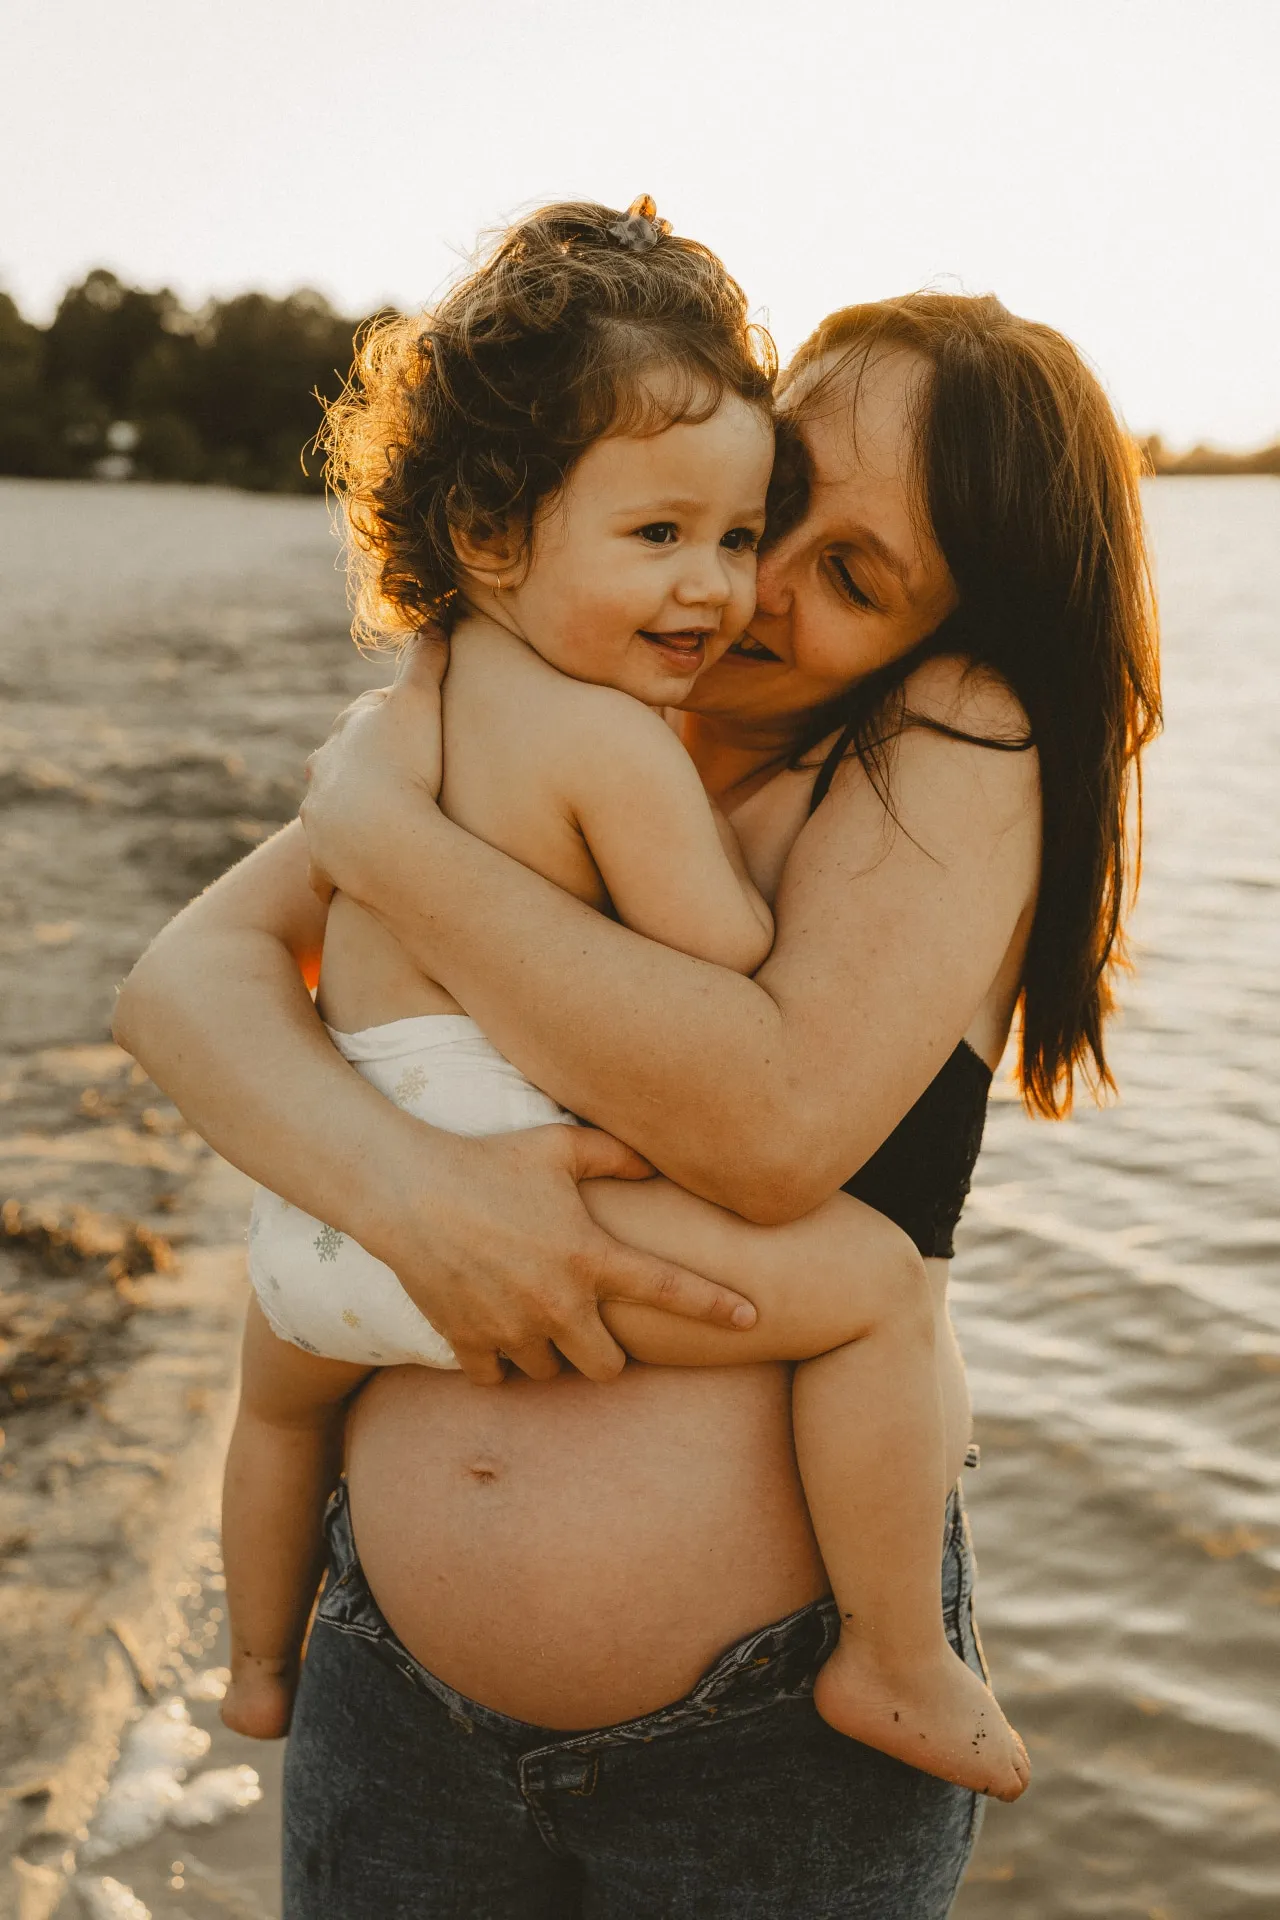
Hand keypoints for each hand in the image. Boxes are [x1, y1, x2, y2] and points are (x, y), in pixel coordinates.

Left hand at [301, 628, 448, 903]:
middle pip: (340, 767)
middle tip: (391, 783)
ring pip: (329, 816)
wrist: (377, 833)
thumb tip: (435, 618)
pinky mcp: (323, 864)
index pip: (363, 721)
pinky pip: (328, 870)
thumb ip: (425, 660)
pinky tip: (354, 883)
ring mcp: (319, 820)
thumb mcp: (419, 701)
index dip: (388, 725)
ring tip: (374, 834)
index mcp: (345, 733)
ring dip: (347, 821)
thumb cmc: (404, 763)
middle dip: (360, 772)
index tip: (409, 733)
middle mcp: (322, 774)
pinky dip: (338, 873)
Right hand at [365, 1118, 756, 1385]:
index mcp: (590, 1256)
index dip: (715, 1306)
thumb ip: (615, 1155)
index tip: (752, 1318)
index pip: (670, 1289)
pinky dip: (498, 1361)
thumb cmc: (488, 1160)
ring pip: (549, 1373)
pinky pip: (497, 1378)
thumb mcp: (558, 1146)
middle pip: (607, 1368)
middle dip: (605, 1354)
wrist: (407, 1189)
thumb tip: (656, 1161)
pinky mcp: (469, 1342)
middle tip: (589, 1323)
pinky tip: (493, 1327)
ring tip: (532, 1315)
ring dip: (549, 1353)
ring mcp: (512, 1329)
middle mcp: (558, 1303)